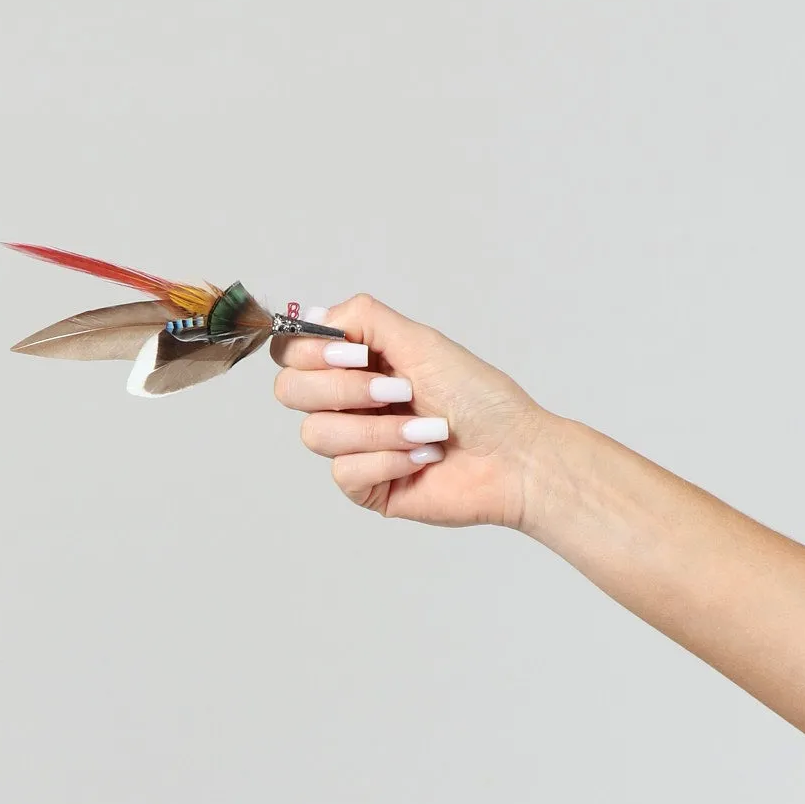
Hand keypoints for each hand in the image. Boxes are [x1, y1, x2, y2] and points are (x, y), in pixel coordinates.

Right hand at [271, 294, 547, 526]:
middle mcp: (349, 403)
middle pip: (290, 391)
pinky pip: (345, 472)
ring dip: (379, 429)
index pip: (292, 353)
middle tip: (398, 391)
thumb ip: (364, 319)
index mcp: (358, 364)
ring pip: (316, 434)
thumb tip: (316, 315)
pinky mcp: (366, 487)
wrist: (514, 455)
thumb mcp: (421, 342)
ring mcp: (355, 446)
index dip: (311, 353)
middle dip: (343, 390)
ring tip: (425, 430)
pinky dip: (389, 461)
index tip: (356, 354)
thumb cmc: (481, 399)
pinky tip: (424, 458)